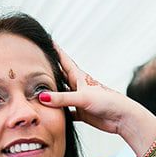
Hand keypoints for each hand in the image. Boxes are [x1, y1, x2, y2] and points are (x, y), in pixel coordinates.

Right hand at [40, 45, 155, 154]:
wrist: (122, 117)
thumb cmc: (108, 102)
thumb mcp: (83, 98)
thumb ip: (62, 98)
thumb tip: (42, 97)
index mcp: (79, 77)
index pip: (63, 60)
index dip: (54, 50)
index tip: (44, 38)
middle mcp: (78, 87)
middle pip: (58, 76)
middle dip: (47, 70)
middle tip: (33, 63)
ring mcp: (78, 99)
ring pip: (59, 94)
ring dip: (49, 93)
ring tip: (33, 89)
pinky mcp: (81, 112)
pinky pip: (64, 111)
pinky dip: (56, 111)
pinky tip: (47, 112)